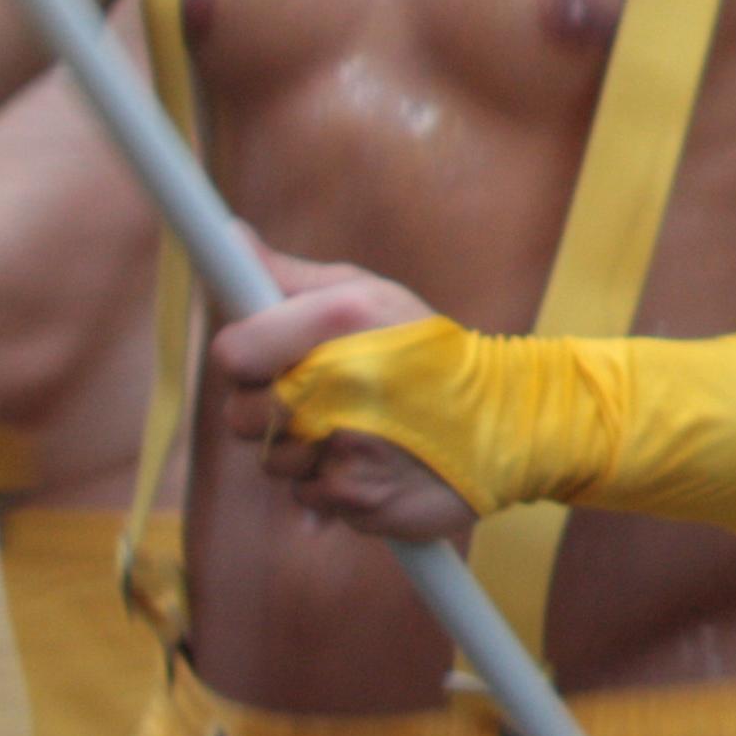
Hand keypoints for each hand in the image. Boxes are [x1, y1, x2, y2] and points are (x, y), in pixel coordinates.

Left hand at [210, 242, 476, 541]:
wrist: (504, 422)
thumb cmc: (426, 353)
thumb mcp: (370, 295)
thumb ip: (291, 277)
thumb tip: (231, 239)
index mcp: (338, 321)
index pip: (232, 352)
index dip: (246, 357)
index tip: (266, 358)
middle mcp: (336, 384)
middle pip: (241, 413)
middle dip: (270, 408)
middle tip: (319, 395)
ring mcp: (343, 446)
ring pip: (270, 460)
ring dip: (301, 450)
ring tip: (353, 428)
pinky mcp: (354, 496)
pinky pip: (306, 495)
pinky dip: (331, 484)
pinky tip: (370, 461)